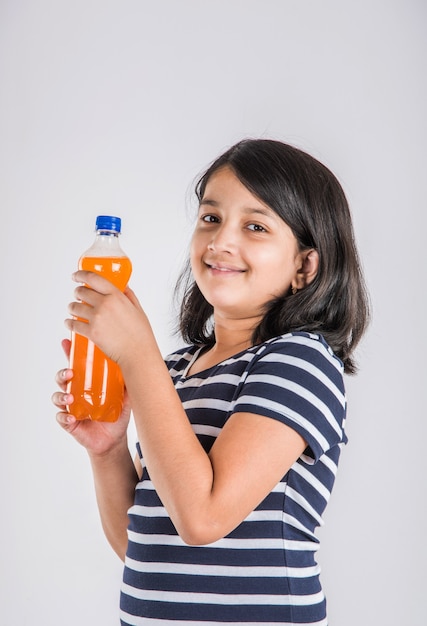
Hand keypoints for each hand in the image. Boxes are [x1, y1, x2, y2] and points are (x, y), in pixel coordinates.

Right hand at [53, 339, 130, 455]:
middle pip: (63, 378)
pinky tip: (71, 417)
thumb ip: (128, 382)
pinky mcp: (70, 423)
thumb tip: (138, 364)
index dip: (69, 353)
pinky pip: (61, 418)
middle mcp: (76, 392)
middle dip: (63, 373)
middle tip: (70, 373)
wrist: (115, 438)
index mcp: (87, 382)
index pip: (76, 364)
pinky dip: (64, 416)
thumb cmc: (117, 414)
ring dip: (61, 394)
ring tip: (69, 397)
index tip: (67, 342)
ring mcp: (71, 407)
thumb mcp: (125, 395)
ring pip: (58, 396)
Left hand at [65, 271, 148, 366]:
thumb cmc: (141, 334)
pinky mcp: (91, 332)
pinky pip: (73, 324)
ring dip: (72, 308)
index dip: (81, 274)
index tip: (76, 275)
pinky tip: (70, 323)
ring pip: (74, 307)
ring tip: (73, 309)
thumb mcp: (138, 309)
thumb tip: (123, 287)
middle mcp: (104, 304)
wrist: (138, 353)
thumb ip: (129, 295)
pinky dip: (69, 323)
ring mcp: (96, 318)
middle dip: (77, 293)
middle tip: (78, 295)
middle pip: (81, 292)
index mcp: (116, 296)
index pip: (93, 278)